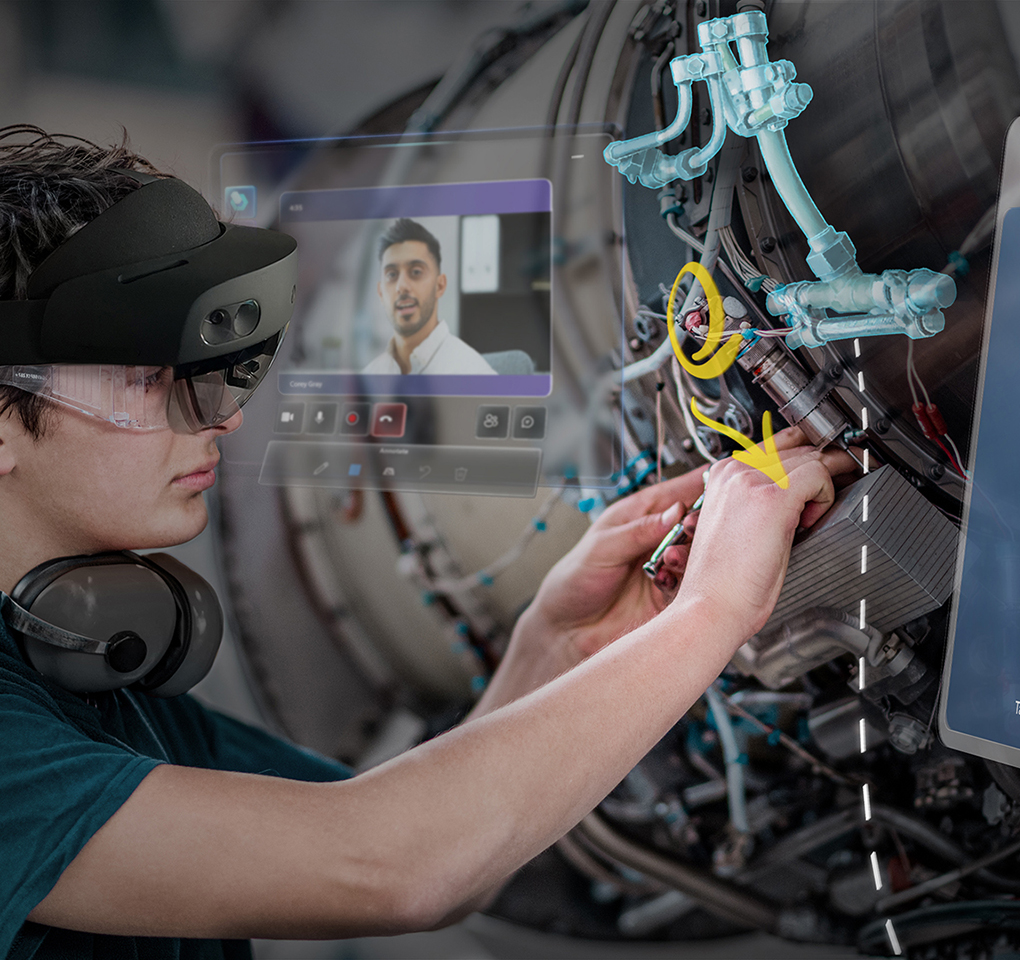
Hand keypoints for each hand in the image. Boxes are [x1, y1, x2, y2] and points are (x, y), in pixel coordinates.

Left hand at [526, 466, 708, 662]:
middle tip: (694, 528)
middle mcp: (657, 539)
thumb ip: (638, 530)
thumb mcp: (601, 548)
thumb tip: (674, 512)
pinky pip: (693, 585)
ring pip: (698, 555)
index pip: (677, 492)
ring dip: (691, 555)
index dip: (701, 485)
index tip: (722, 483)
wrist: (568, 630)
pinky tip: (669, 582)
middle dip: (700, 524)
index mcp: (639, 516)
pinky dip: (686, 582)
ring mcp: (667, 567)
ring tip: (673, 559)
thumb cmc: (573, 581)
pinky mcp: (672, 596)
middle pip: (696, 523)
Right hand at [676, 436, 858, 644]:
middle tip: (842, 481)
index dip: (807, 452)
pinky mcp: (772, 498)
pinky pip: (818, 475)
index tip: (827, 465)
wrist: (710, 606)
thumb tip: (798, 490)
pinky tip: (812, 520)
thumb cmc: (724, 579)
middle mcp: (735, 471)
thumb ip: (760, 498)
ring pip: (812, 457)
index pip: (776, 443)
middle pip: (798, 447)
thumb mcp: (738, 524)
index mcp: (722, 475)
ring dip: (827, 481)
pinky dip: (825, 495)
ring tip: (820, 512)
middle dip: (825, 463)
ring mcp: (752, 481)